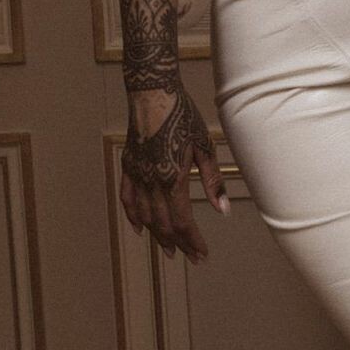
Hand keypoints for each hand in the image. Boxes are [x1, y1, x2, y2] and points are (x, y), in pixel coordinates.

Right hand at [121, 77, 229, 261]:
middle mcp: (151, 181)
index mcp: (172, 178)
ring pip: (145, 216)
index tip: (202, 254)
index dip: (192, 241)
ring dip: (157, 235)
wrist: (152, 92)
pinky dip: (133, 215)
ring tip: (168, 249)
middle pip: (164, 223)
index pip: (182, 221)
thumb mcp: (204, 147)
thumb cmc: (181, 115)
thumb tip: (222, 208)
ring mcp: (137, 174)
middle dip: (178, 243)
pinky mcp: (128, 165)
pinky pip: (127, 198)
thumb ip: (213, 181)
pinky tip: (139, 227)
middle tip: (190, 257)